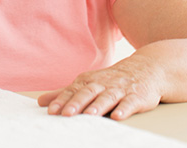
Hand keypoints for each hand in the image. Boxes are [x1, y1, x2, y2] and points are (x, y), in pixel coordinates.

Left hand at [37, 58, 162, 120]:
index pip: (72, 91)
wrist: (145, 69)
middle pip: (87, 93)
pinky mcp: (137, 96)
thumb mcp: (87, 84)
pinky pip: (130, 103)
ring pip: (107, 98)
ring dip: (98, 106)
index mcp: (88, 82)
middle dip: (76, 103)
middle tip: (66, 114)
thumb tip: (41, 101)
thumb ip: (65, 93)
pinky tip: (118, 116)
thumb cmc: (110, 80)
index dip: (61, 101)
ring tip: (89, 115)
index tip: (51, 111)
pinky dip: (124, 109)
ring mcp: (120, 90)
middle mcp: (102, 84)